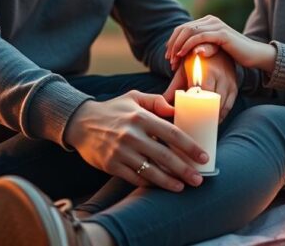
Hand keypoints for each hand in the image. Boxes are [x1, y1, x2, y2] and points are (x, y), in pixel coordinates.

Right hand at [63, 91, 207, 191]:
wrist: (80, 123)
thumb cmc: (112, 110)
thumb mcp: (133, 98)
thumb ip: (156, 101)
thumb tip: (176, 108)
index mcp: (140, 117)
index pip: (172, 133)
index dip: (190, 146)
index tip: (204, 157)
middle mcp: (131, 135)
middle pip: (164, 156)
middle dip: (185, 169)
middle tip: (199, 179)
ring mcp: (120, 152)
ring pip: (150, 171)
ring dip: (169, 181)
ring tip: (183, 187)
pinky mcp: (111, 165)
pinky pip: (135, 178)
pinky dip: (150, 183)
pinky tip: (161, 186)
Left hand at [162, 46, 238, 120]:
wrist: (213, 47)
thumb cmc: (194, 62)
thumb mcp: (183, 72)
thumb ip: (172, 88)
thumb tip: (160, 105)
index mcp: (205, 70)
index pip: (200, 94)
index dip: (195, 108)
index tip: (188, 119)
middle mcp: (219, 75)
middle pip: (212, 102)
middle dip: (205, 115)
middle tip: (196, 126)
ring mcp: (229, 80)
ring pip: (223, 105)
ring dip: (216, 117)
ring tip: (206, 126)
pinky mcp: (234, 85)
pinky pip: (230, 104)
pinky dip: (223, 114)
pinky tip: (217, 120)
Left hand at [165, 15, 276, 71]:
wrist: (254, 55)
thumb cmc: (234, 55)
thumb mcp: (214, 48)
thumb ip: (201, 45)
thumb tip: (183, 52)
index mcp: (208, 21)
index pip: (183, 28)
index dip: (172, 41)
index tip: (168, 56)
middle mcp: (211, 20)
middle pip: (183, 29)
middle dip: (172, 44)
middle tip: (168, 59)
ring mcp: (216, 25)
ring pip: (189, 32)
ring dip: (178, 46)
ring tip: (174, 60)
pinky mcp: (221, 33)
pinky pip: (199, 37)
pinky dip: (188, 46)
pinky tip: (183, 55)